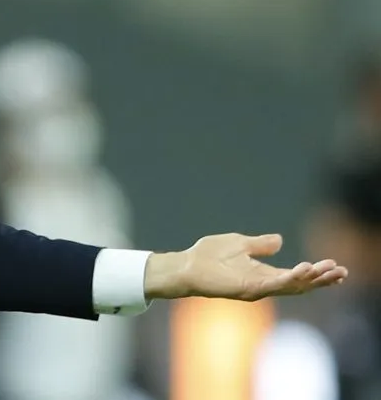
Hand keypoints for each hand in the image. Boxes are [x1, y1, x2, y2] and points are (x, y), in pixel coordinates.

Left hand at [144, 233, 347, 300]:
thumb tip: (280, 240)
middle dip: (321, 279)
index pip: (296, 276)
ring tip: (328, 270)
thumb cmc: (209, 255)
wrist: (187, 265)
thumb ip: (261, 245)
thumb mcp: (240, 244)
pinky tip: (303, 270)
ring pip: (290, 286)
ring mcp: (255, 287)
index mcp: (263, 273)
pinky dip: (289, 278)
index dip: (316, 273)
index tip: (336, 266)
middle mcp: (263, 283)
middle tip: (342, 271)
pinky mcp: (246, 288)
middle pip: (299, 284)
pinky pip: (273, 284)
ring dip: (310, 278)